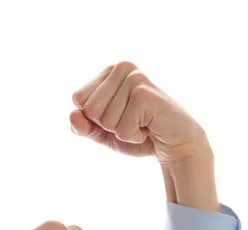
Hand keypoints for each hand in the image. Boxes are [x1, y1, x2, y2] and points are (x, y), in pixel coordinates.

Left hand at [71, 61, 218, 211]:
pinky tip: (149, 128)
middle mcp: (122, 67)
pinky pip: (121, 130)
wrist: (175, 144)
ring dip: (123, 132)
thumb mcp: (102, 132)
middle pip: (89, 109)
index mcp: (109, 71)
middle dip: (107, 126)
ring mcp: (135, 79)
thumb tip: (72, 115)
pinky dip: (134, 137)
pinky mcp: (145, 96)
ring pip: (104, 121)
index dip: (94, 118)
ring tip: (142, 124)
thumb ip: (82, 126)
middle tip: (132, 121)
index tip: (118, 116)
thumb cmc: (138, 133)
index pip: (78, 99)